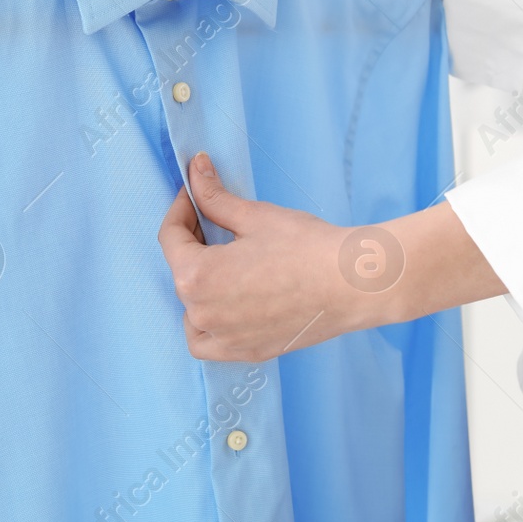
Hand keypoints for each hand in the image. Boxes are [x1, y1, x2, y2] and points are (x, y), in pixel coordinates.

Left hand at [157, 154, 508, 361]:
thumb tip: (194, 170)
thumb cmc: (306, 247)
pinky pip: (213, 342)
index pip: (170, 237)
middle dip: (193, 243)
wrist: (353, 283)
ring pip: (192, 312)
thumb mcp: (254, 216)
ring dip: (199, 286)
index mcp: (196, 278)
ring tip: (224, 262)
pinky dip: (211, 324)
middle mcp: (202, 315)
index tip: (193, 195)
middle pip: (182, 273)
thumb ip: (214, 197)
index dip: (180, 209)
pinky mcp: (249, 352)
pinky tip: (230, 301)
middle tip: (215, 220)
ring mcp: (225, 339)